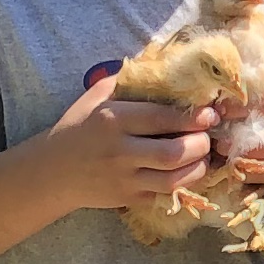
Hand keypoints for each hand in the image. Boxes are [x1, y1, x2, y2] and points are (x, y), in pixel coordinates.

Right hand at [40, 65, 217, 215]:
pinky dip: (183, 183)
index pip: (161, 118)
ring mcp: (124, 179)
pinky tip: (188, 170)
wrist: (54, 171)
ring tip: (202, 156)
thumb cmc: (79, 126)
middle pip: (173, 153)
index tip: (210, 114)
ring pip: (174, 179)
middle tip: (207, 137)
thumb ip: (129, 80)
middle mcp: (119, 151)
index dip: (192, 117)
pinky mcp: (129, 199)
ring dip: (198, 168)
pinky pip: (165, 194)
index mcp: (113, 119)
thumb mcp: (97, 96)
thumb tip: (167, 64)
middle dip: (200, 145)